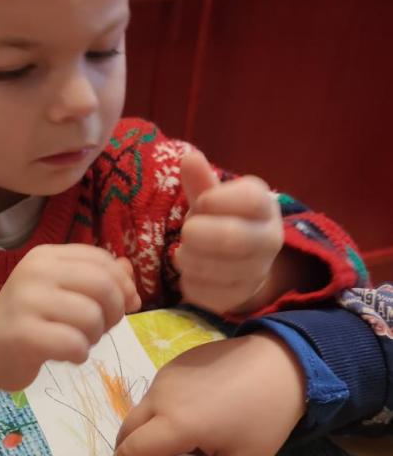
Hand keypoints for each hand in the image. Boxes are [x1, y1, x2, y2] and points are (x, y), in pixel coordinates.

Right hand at [0, 245, 140, 402]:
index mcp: (46, 256)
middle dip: (115, 311)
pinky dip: (80, 354)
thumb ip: (95, 278)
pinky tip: (67, 355)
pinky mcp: (24, 335)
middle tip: (101, 327)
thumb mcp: (60, 290)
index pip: (103, 260)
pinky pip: (75, 344)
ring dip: (95, 336)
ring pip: (92, 316)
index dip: (123, 284)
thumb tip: (130, 273)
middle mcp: (36, 272)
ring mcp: (28, 302)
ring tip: (78, 341)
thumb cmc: (27, 318)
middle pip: (104, 285)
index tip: (124, 305)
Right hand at [104, 333, 305, 455]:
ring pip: (141, 416)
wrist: (283, 361)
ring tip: (188, 453)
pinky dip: (163, 419)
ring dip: (151, 441)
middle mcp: (160, 397)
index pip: (129, 455)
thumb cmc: (266, 417)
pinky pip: (156, 398)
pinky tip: (198, 425)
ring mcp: (164, 376)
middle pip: (126, 434)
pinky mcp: (174, 365)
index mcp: (175, 424)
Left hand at [175, 150, 283, 315]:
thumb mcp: (213, 197)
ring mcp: (256, 272)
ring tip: (185, 251)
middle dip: (199, 233)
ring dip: (190, 258)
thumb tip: (189, 157)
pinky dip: (190, 282)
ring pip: (217, 269)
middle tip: (187, 230)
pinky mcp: (238, 298)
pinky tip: (191, 272)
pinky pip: (207, 293)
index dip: (217, 200)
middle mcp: (269, 240)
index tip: (202, 202)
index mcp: (264, 206)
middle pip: (233, 238)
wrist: (241, 262)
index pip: (250, 199)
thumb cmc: (222, 219)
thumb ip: (201, 181)